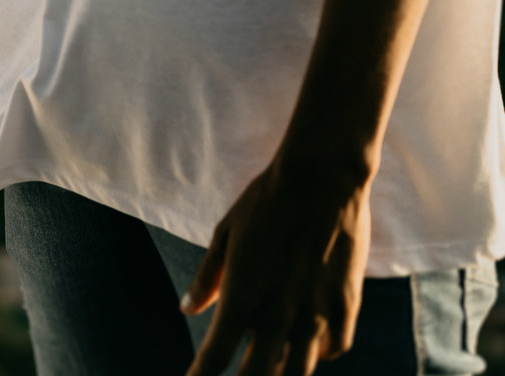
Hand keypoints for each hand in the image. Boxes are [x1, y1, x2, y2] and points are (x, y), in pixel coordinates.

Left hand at [182, 159, 370, 375]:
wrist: (321, 177)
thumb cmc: (265, 201)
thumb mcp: (225, 235)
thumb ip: (208, 278)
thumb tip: (187, 307)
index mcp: (242, 295)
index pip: (216, 354)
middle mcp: (279, 313)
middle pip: (258, 373)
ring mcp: (316, 312)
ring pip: (299, 369)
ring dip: (280, 373)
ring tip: (267, 368)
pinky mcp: (346, 304)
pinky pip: (334, 348)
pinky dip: (319, 355)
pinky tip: (309, 349)